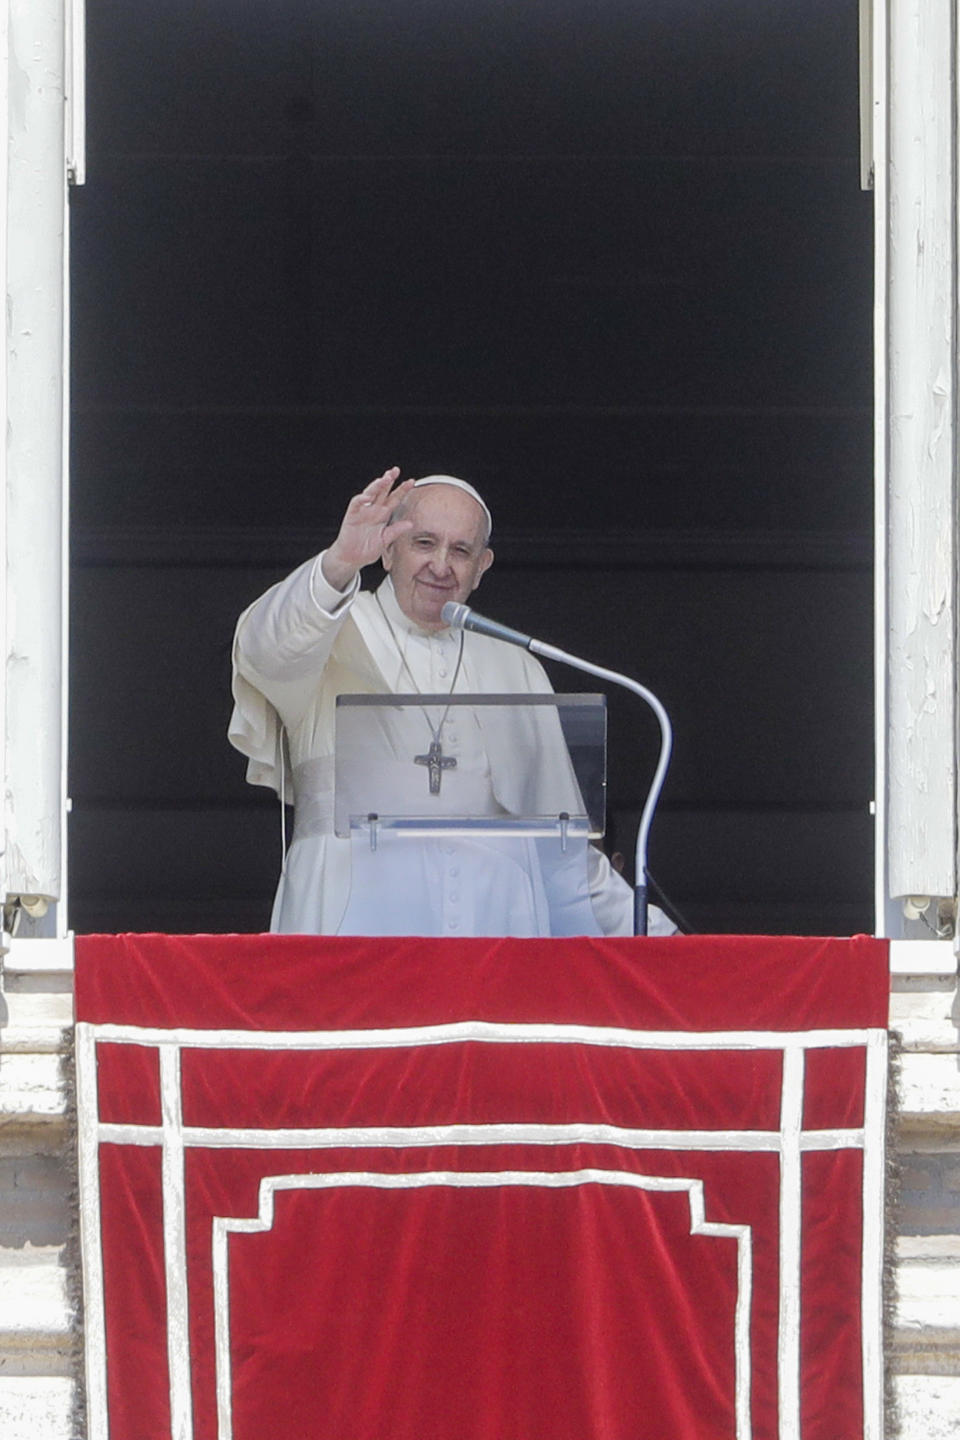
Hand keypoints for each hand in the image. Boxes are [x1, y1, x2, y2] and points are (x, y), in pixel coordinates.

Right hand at [321, 467, 415, 591]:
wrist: (351, 558)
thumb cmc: (367, 549)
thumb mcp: (385, 540)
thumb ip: (396, 531)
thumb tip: (411, 524)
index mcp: (383, 515)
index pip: (394, 499)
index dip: (402, 490)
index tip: (411, 481)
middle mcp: (373, 510)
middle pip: (382, 492)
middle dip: (388, 480)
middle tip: (396, 470)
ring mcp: (362, 512)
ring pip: (370, 494)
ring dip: (376, 486)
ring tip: (384, 478)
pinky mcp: (352, 516)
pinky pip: (356, 504)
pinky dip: (361, 499)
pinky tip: (368, 497)